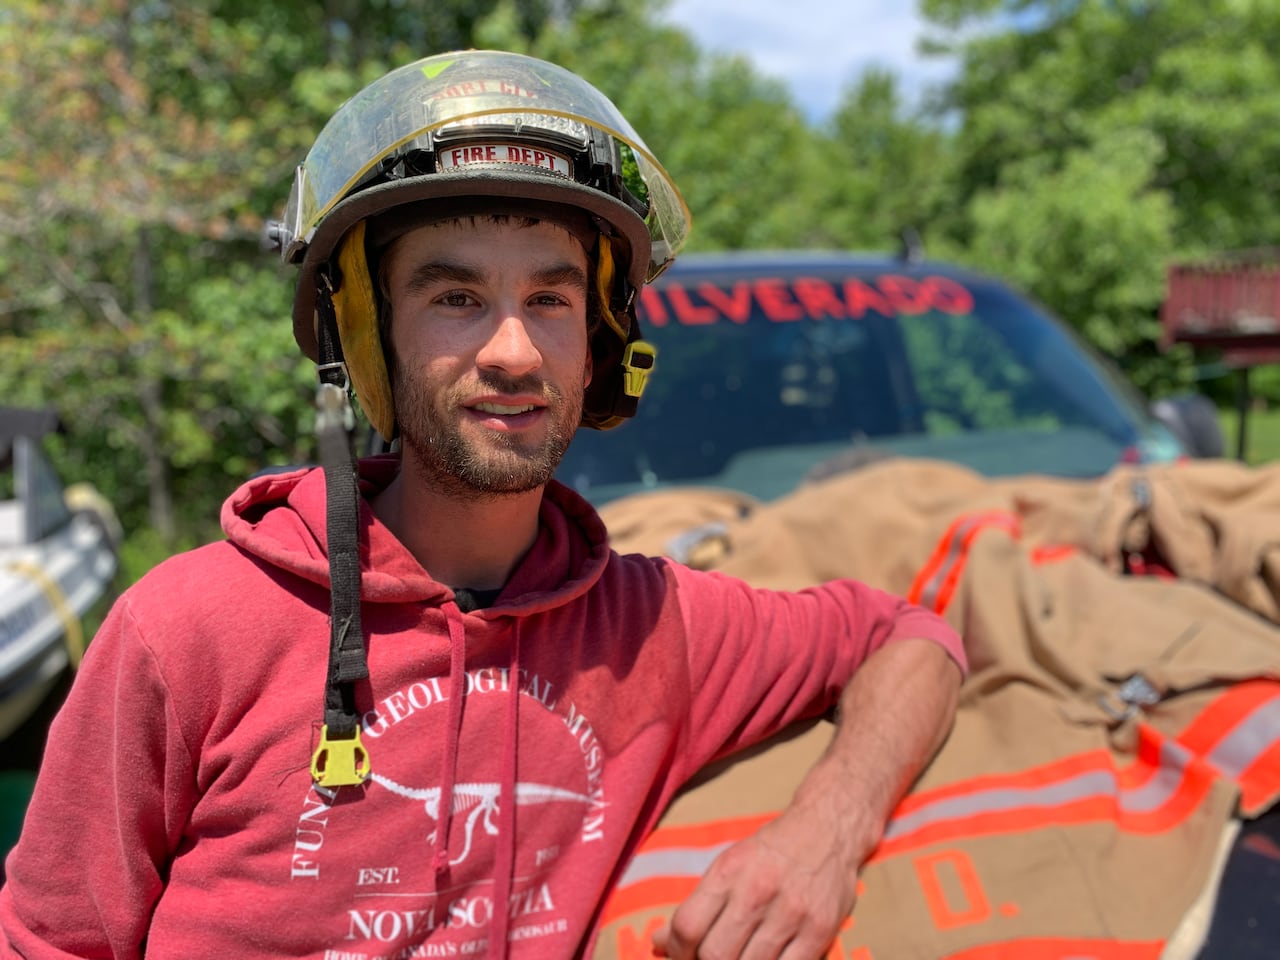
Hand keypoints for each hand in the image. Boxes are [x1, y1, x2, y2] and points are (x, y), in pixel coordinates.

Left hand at [650, 801, 860, 959]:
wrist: (827, 830)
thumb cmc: (769, 853)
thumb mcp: (727, 865)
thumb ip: (697, 906)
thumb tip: (660, 943)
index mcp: (728, 872)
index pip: (688, 926)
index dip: (676, 952)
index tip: (678, 956)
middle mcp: (758, 892)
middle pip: (715, 955)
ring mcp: (791, 914)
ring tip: (734, 959)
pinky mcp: (819, 932)